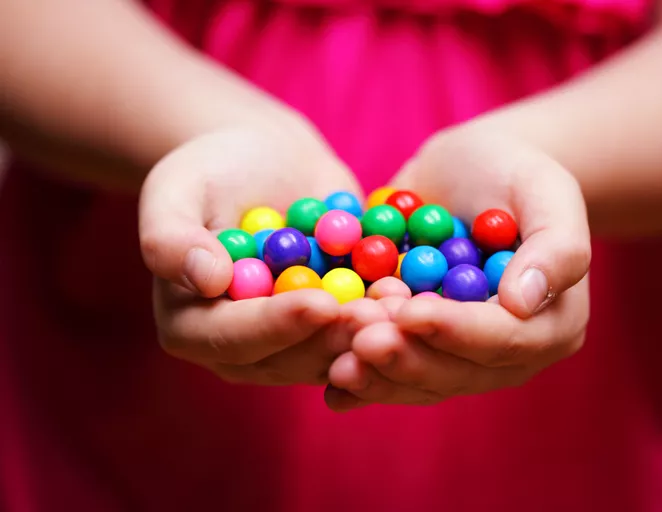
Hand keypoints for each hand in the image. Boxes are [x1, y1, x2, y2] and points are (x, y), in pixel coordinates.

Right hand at [139, 117, 383, 385]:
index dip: (277, 325)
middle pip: (290, 358)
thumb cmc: (212, 170)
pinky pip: (362, 330)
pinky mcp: (332, 327)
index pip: (233, 339)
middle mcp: (243, 348)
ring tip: (406, 305)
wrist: (266, 160)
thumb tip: (205, 279)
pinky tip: (420, 296)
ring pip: (334, 352)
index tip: (320, 304)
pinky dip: (391, 316)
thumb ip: (170, 237)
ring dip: (372, 334)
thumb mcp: (176, 189)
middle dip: (336, 337)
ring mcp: (293, 342)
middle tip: (378, 314)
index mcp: (192, 327)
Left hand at [324, 118, 591, 409]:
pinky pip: (393, 373)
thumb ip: (556, 245)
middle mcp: (507, 354)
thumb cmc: (513, 173)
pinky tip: (331, 385)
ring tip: (337, 354)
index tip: (410, 312)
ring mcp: (460, 356)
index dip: (456, 330)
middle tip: (360, 334)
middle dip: (406, 355)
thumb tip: (521, 302)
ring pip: (419, 379)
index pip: (504, 339)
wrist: (468, 173)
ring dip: (377, 372)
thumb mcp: (546, 190)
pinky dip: (362, 380)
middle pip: (456, 371)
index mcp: (551, 324)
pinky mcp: (422, 349)